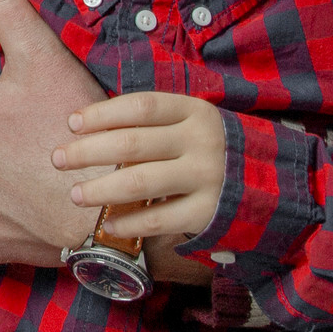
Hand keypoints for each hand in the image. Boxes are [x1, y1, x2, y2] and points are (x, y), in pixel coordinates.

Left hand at [54, 92, 229, 246]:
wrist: (275, 185)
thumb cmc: (212, 149)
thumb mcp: (191, 123)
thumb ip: (152, 124)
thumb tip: (88, 130)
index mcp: (194, 111)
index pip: (141, 106)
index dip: (102, 113)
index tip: (71, 123)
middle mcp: (201, 141)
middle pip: (132, 143)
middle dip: (87, 152)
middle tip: (57, 159)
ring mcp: (206, 178)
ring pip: (140, 182)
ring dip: (100, 190)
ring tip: (74, 194)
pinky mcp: (208, 212)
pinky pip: (157, 220)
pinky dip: (128, 223)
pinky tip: (108, 225)